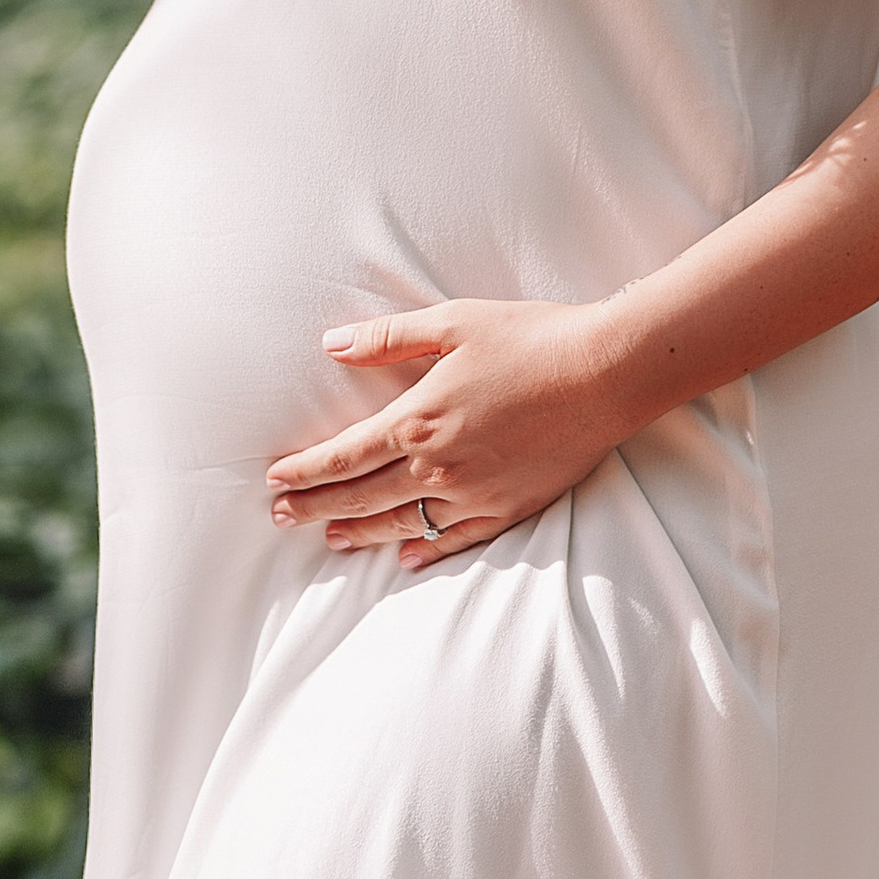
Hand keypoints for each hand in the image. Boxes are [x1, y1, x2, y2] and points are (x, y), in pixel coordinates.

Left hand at [265, 298, 630, 565]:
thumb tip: (332, 345)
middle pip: (362, 496)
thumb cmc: (529, 337)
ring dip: (361, 531)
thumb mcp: (453, 322)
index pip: (344, 456)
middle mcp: (439, 467)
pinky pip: (456, 539)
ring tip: (331, 537)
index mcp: (418, 419)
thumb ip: (388, 339)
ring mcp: (474, 494)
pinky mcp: (509, 508)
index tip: (275, 482)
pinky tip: (407, 556)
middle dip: (316, 507)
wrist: (604, 373)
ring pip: (403, 523)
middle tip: (281, 518)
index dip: (305, 471)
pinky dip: (426, 549)